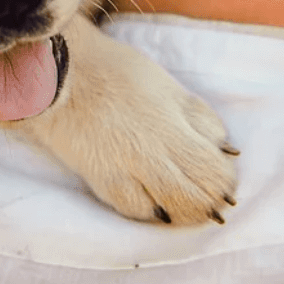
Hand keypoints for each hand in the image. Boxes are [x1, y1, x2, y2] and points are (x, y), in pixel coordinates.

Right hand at [15, 15, 238, 224]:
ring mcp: (123, 173)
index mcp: (171, 127)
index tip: (224, 175)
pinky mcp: (100, 182)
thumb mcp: (168, 86)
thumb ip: (199, 118)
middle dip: (209, 202)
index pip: (214, 171)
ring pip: (167, 212)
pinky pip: (134, 210)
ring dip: (184, 212)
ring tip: (187, 204)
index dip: (225, 179)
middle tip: (212, 198)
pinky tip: (155, 204)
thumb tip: (225, 149)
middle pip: (195, 198)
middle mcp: (150, 156)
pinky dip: (151, 211)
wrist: (58, 73)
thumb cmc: (115, 71)